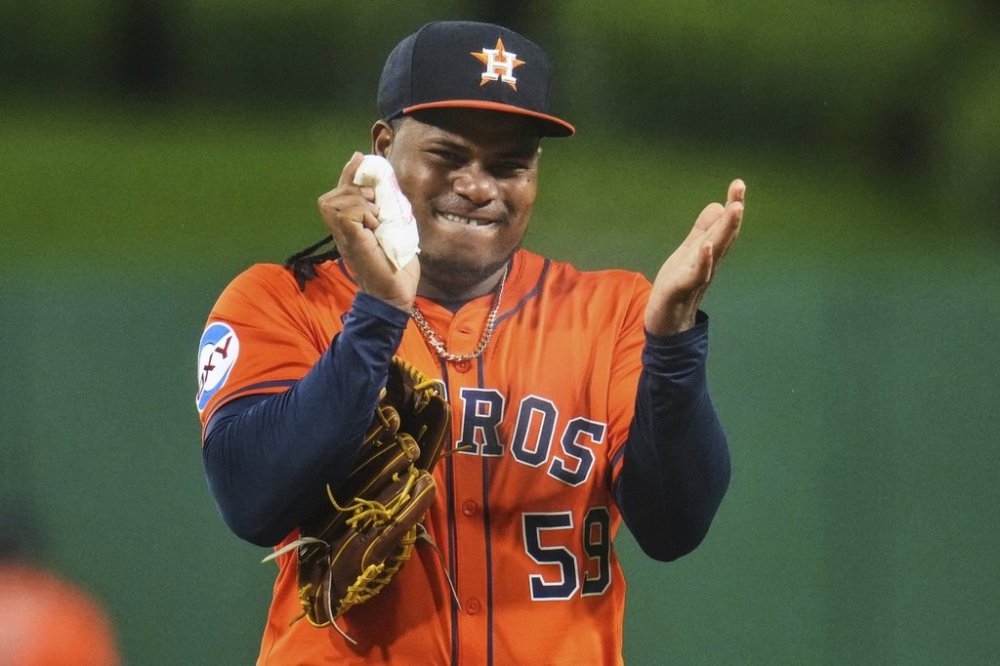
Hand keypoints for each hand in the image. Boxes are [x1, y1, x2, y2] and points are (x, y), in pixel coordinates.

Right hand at [317, 152, 419, 311]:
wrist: (396, 293)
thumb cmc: (396, 265)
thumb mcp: (393, 228)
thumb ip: (387, 208)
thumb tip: (388, 185)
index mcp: (350, 225)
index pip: (341, 191)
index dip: (348, 172)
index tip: (359, 157)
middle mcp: (341, 230)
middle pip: (335, 193)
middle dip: (357, 190)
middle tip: (377, 207)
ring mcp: (344, 235)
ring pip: (339, 200)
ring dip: (361, 202)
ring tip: (376, 218)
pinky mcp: (350, 240)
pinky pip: (347, 212)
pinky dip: (363, 213)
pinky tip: (374, 225)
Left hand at [644, 179, 745, 335]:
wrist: (666, 323)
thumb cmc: (678, 287)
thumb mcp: (689, 253)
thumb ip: (702, 231)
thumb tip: (717, 206)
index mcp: (708, 253)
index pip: (723, 226)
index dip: (731, 205)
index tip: (739, 184)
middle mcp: (707, 263)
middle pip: (724, 235)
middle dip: (733, 211)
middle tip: (740, 188)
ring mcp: (697, 276)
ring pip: (715, 251)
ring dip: (725, 230)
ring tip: (733, 208)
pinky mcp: (682, 289)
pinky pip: (696, 274)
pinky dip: (703, 260)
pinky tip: (707, 245)